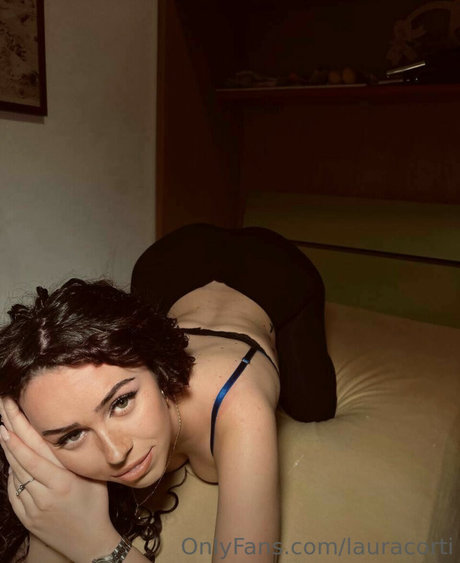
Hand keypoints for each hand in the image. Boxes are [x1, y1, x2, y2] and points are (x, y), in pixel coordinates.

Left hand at [0, 397, 118, 562]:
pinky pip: (14, 491)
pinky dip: (13, 474)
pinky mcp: (27, 518)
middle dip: (10, 434)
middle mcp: (46, 494)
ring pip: (15, 474)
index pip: (36, 453)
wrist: (89, 543)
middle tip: (2, 413)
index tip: (10, 416)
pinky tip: (13, 461)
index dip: (21, 434)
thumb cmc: (96, 505)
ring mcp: (34, 508)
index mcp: (64, 482)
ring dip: (9, 452)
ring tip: (4, 432)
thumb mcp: (92, 477)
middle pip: (22, 459)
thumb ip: (76, 458)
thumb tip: (64, 434)